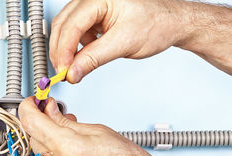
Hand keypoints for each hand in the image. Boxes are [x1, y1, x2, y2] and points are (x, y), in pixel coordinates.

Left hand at [19, 97, 231, 155]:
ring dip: (53, 148)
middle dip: (42, 127)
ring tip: (74, 143)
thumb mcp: (98, 131)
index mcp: (68, 148)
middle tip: (54, 117)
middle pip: (35, 141)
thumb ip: (66, 123)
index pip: (31, 122)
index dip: (27, 108)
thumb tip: (49, 113)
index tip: (31, 104)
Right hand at [50, 0, 186, 82]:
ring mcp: (92, 6)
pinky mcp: (94, 16)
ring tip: (73, 67)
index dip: (63, 50)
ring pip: (66, 28)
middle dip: (60, 51)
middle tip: (63, 72)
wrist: (171, 23)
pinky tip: (82, 57)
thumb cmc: (157, 24)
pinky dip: (75, 47)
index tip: (63, 71)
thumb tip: (73, 72)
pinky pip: (76, 32)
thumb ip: (94, 58)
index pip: (72, 25)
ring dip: (66, 50)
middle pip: (62, 24)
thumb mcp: (123, 44)